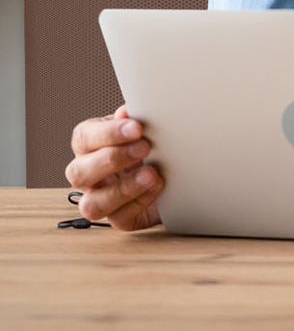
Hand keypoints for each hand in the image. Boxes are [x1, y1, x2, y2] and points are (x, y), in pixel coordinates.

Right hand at [66, 105, 163, 230]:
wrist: (179, 170)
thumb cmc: (154, 143)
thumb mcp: (146, 127)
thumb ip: (135, 120)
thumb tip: (127, 112)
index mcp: (90, 146)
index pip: (84, 138)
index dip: (107, 133)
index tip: (136, 127)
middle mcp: (88, 175)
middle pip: (78, 173)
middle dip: (113, 159)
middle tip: (145, 147)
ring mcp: (101, 199)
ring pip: (92, 205)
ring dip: (123, 189)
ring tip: (151, 174)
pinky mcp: (120, 218)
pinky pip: (119, 218)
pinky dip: (140, 202)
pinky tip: (158, 186)